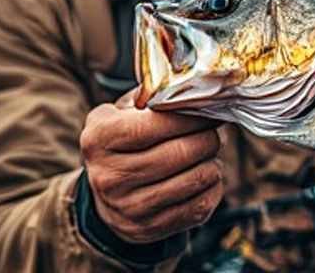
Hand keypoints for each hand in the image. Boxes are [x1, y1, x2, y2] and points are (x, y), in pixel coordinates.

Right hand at [80, 99, 223, 243]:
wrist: (106, 197)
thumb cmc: (123, 144)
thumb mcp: (121, 114)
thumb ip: (151, 96)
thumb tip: (195, 86)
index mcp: (100, 139)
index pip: (157, 124)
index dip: (192, 116)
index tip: (211, 109)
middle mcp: (110, 176)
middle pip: (182, 152)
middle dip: (208, 137)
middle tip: (214, 130)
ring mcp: (129, 206)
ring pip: (197, 178)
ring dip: (212, 161)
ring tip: (207, 153)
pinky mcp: (150, 228)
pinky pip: (201, 205)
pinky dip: (212, 187)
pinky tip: (204, 176)